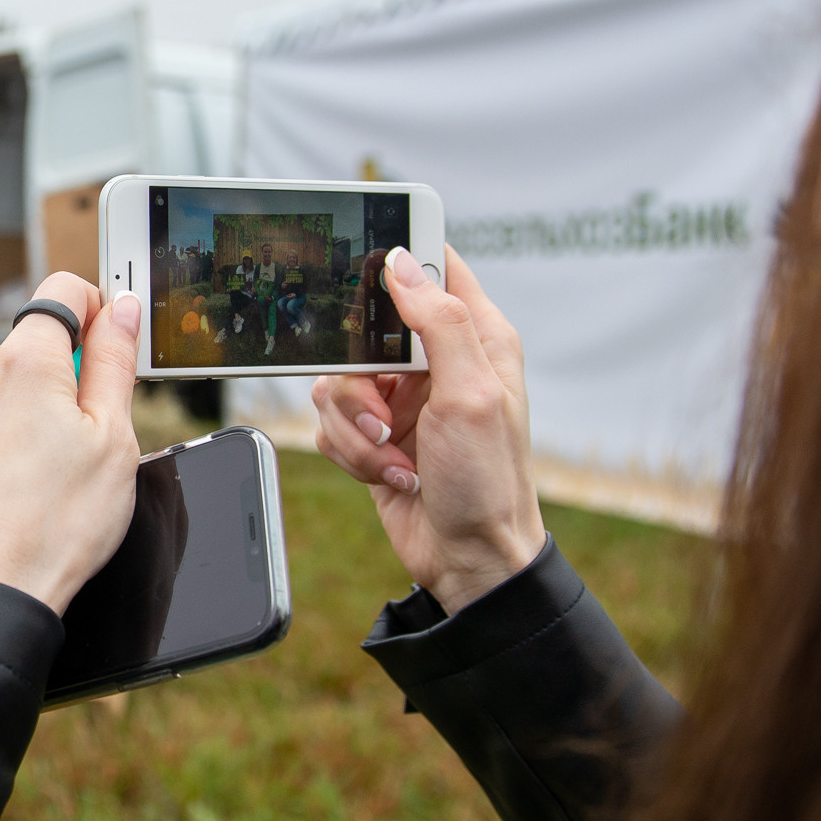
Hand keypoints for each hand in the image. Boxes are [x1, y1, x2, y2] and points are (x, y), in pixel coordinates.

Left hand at [0, 273, 141, 612]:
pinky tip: (27, 497)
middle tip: (99, 438)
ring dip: (41, 419)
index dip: (100, 311)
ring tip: (62, 480)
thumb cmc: (56, 526)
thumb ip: (116, 362)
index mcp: (24, 362)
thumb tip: (123, 311)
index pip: (62, 292)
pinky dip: (11, 453)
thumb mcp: (113, 438)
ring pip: (12, 396)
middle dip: (74, 378)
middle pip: (38, 348)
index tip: (118, 348)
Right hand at [313, 246, 544, 612]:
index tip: (366, 272)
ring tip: (395, 456)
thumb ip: (440, 324)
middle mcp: (435, 363)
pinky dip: (352, 452)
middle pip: (362, 329)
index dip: (398, 260)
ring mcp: (401, 399)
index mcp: (475, 338)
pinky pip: (330, 422)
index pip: (434, 268)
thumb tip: (402, 262)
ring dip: (356, 427)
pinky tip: (392, 473)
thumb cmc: (489, 482)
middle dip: (359, 379)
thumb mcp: (473, 396)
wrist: (468, 560)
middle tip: (384, 409)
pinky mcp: (373, 434)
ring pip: (337, 381)